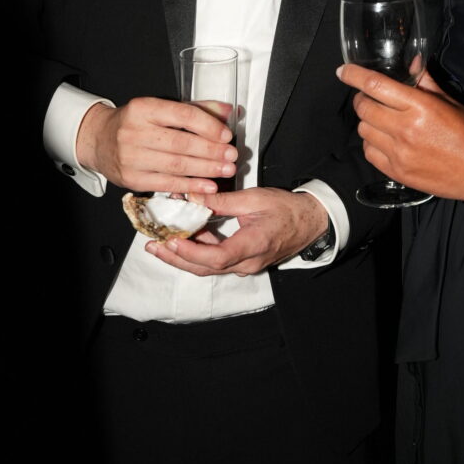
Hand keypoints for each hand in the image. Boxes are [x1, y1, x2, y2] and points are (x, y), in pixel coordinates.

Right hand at [77, 97, 235, 191]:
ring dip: (205, 170)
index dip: (208, 126)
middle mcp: (134, 132)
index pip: (183, 115)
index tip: (226, 134)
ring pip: (176, 165)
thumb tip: (227, 110)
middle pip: (181, 143)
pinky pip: (166, 183)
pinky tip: (207, 185)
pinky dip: (190, 185)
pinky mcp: (131, 179)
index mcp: (144, 108)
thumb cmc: (134, 122)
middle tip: (231, 156)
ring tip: (225, 170)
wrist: (99, 139)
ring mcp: (131, 157)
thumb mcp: (161, 108)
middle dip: (211, 151)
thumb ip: (195, 109)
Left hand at [145, 188, 327, 276]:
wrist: (311, 222)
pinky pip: (217, 262)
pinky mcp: (244, 262)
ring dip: (183, 257)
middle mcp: (248, 262)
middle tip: (152, 246)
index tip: (170, 242)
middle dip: (176, 258)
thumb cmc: (287, 209)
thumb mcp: (254, 198)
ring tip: (160, 244)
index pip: (216, 258)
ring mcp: (246, 265)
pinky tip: (184, 239)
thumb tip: (193, 195)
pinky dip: (198, 253)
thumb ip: (222, 200)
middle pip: (205, 268)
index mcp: (253, 245)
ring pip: (208, 268)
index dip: (190, 252)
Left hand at [337, 66, 463, 202]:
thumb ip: (425, 81)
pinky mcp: (397, 173)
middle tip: (371, 97)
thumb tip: (412, 62)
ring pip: (363, 130)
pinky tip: (385, 140)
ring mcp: (399, 154)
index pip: (376, 85)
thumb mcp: (450, 101)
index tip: (343, 70)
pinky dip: (372, 143)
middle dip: (362, 98)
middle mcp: (405, 130)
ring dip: (368, 121)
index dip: (354, 75)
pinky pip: (369, 153)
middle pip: (364, 108)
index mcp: (419, 107)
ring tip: (382, 120)